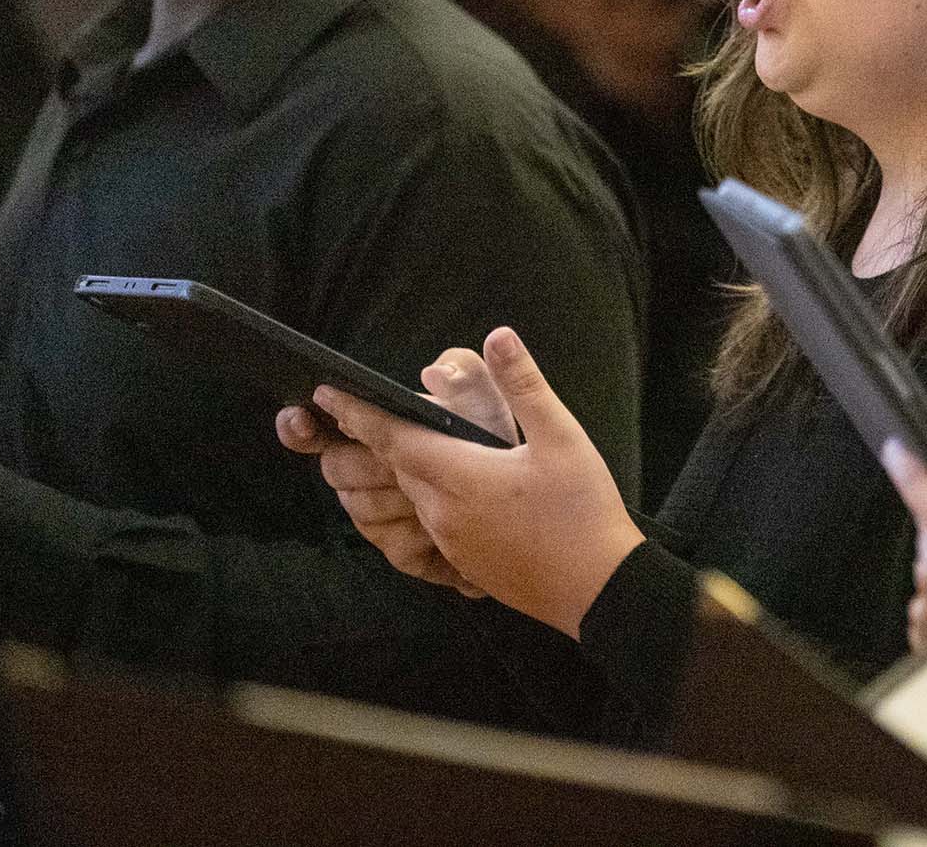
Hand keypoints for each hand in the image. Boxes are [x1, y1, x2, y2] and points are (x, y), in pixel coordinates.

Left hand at [293, 327, 641, 637]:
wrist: (599, 589)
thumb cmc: (583, 511)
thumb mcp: (562, 437)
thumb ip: (525, 385)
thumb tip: (499, 336)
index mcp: (460, 477)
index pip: (392, 438)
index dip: (358, 413)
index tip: (327, 394)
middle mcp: (443, 514)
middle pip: (397, 467)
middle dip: (379, 439)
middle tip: (361, 412)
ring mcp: (451, 544)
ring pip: (411, 497)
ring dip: (404, 470)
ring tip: (406, 447)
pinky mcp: (462, 565)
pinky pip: (428, 524)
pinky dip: (426, 500)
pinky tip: (449, 492)